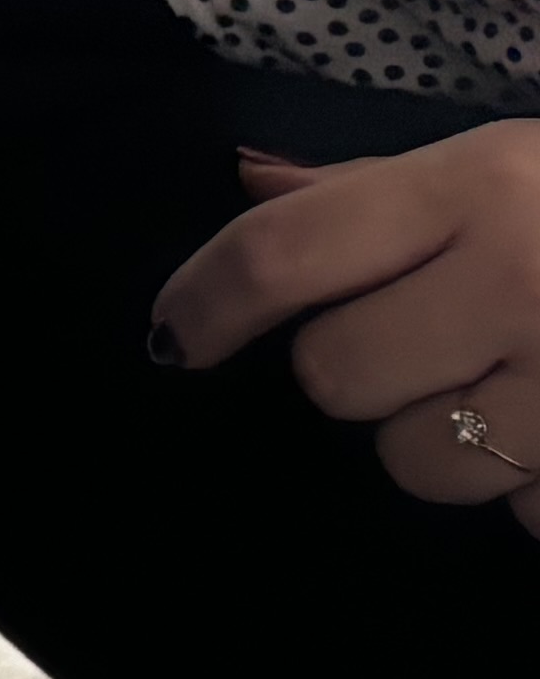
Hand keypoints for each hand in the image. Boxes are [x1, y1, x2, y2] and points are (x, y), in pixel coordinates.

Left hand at [156, 126, 539, 531]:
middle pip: (336, 377)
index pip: (284, 252)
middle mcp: (523, 283)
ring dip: (447, 439)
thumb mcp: (508, 162)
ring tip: (518, 384)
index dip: (206, 299)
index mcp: (480, 188)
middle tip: (427, 336)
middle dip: (361, 368)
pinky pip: (524, 516)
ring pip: (420, 463)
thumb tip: (249, 181)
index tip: (176, 338)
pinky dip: (537, 489)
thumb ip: (374, 189)